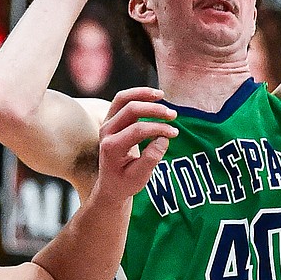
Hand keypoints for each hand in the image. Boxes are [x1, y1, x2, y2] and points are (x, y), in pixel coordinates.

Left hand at [94, 86, 177, 203]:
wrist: (111, 185)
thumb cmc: (126, 182)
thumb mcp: (140, 177)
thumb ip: (151, 158)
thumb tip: (164, 138)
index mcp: (111, 147)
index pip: (137, 130)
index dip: (158, 129)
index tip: (174, 133)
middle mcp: (106, 132)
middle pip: (130, 110)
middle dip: (154, 110)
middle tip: (173, 115)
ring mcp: (106, 123)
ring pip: (122, 99)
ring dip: (143, 94)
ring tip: (161, 95)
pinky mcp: (111, 119)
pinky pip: (122, 100)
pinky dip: (137, 95)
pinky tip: (154, 97)